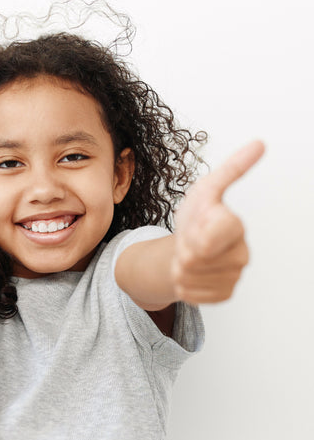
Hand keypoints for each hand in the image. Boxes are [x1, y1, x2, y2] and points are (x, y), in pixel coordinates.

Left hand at [171, 140, 264, 303]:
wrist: (187, 246)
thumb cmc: (197, 218)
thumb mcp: (205, 190)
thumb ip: (230, 170)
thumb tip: (260, 143)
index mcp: (235, 226)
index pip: (215, 232)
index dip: (194, 231)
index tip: (195, 225)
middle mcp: (241, 254)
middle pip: (193, 257)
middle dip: (181, 248)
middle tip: (188, 241)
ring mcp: (233, 277)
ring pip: (187, 277)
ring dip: (179, 267)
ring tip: (189, 255)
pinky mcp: (223, 295)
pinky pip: (188, 294)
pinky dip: (181, 284)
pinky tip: (191, 273)